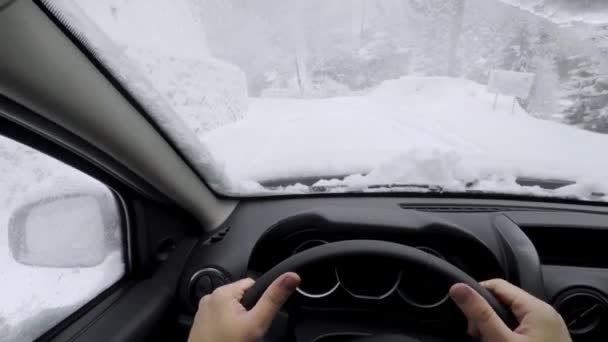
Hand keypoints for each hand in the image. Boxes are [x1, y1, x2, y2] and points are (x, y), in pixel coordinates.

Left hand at [188, 272, 300, 341]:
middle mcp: (210, 298)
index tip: (257, 318)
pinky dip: (227, 328)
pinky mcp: (201, 324)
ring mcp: (203, 312)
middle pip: (242, 298)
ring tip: (237, 337)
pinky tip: (228, 339)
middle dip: (249, 313)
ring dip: (238, 321)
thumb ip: (273, 299)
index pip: (253, 284)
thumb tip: (291, 277)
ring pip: (231, 310)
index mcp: (222, 292)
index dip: (260, 302)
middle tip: (247, 332)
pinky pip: (221, 319)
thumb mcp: (257, 323)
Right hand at [449, 279, 570, 341]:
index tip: (464, 314)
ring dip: (493, 328)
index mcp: (536, 308)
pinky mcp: (546, 341)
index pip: (497, 285)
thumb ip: (480, 314)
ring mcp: (547, 329)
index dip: (476, 295)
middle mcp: (544, 315)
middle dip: (485, 316)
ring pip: (510, 318)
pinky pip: (520, 331)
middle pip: (503, 302)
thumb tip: (458, 288)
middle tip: (476, 336)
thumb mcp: (501, 341)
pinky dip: (506, 337)